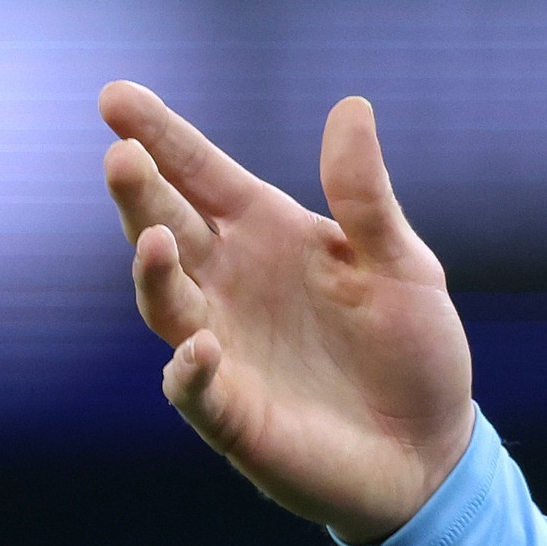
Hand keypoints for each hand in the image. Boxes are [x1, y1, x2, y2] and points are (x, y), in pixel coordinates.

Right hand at [99, 83, 475, 545]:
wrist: (431, 449)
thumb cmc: (413, 350)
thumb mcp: (402, 265)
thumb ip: (366, 197)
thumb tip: (351, 106)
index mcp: (270, 237)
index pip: (202, 177)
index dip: (161, 137)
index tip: (115, 96)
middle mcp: (231, 285)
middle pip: (168, 227)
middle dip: (140, 192)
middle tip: (121, 154)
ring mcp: (225, 349)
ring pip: (166, 302)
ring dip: (153, 272)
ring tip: (154, 238)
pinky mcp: (233, 414)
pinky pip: (196, 389)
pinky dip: (193, 370)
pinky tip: (205, 348)